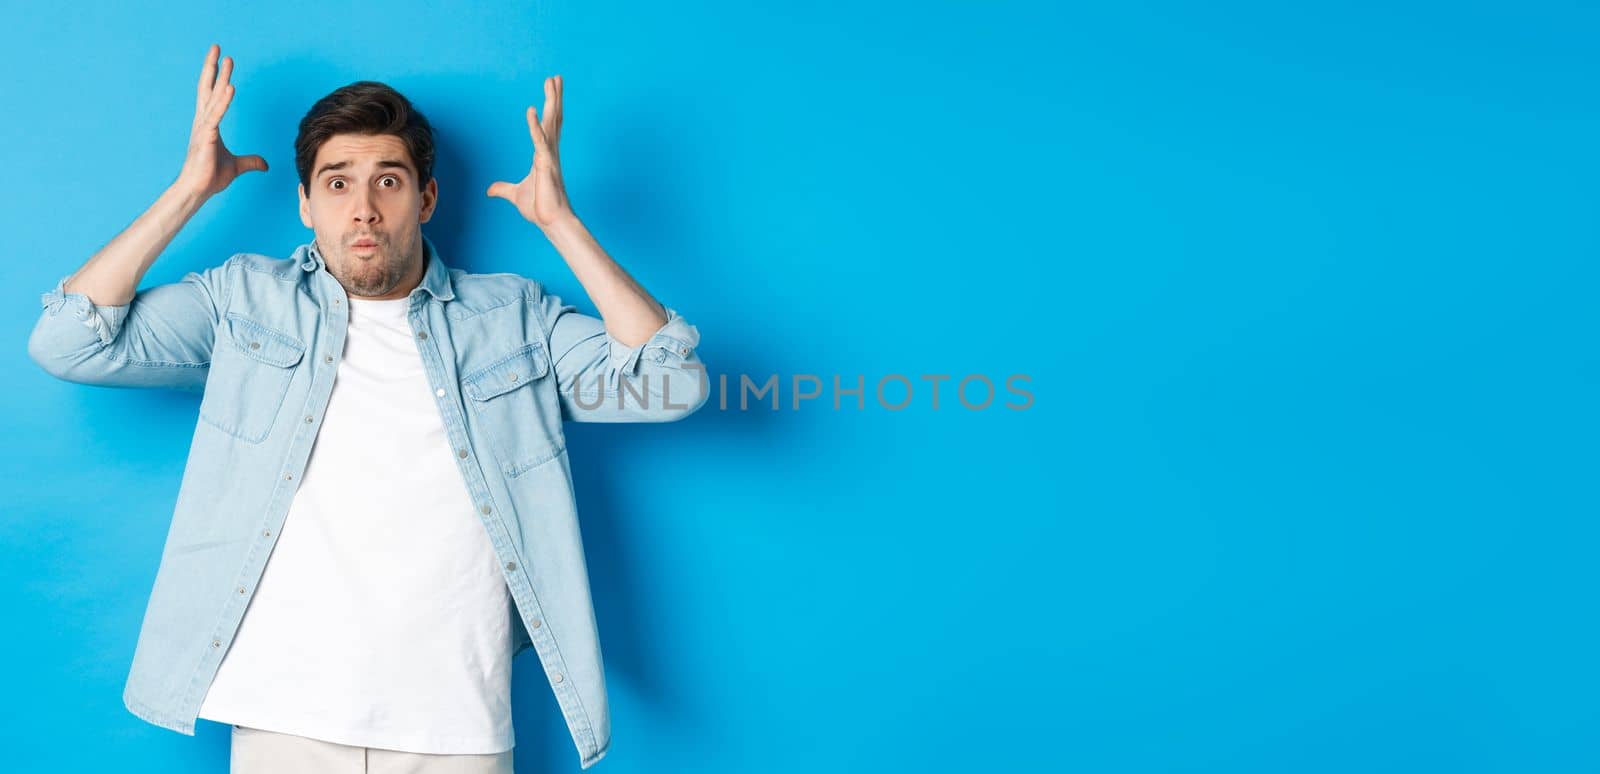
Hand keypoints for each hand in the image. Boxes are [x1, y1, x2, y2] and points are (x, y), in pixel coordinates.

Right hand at [174, 44, 267, 198]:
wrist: (197, 190)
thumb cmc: (210, 176)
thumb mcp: (237, 166)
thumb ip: (251, 162)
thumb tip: (265, 164)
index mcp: (208, 124)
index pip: (213, 94)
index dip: (218, 76)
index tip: (223, 60)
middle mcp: (203, 121)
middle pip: (208, 88)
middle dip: (213, 67)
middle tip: (217, 47)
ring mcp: (203, 128)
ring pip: (212, 97)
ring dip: (220, 77)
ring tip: (226, 59)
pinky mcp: (206, 137)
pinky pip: (216, 115)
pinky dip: (223, 101)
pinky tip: (230, 87)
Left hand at [487, 75, 573, 227]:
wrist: (551, 222)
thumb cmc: (539, 208)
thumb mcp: (514, 195)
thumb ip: (502, 189)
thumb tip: (489, 190)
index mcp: (544, 155)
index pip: (549, 126)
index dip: (551, 108)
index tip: (553, 91)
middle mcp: (550, 151)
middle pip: (554, 118)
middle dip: (555, 97)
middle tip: (556, 77)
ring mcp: (549, 156)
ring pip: (551, 122)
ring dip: (552, 101)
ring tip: (552, 81)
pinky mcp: (545, 164)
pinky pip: (539, 140)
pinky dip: (535, 126)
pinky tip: (531, 110)